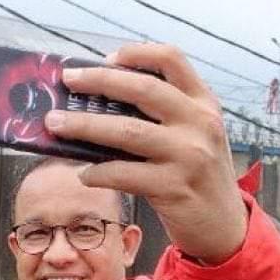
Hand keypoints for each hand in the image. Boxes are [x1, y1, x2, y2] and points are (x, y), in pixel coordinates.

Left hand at [45, 43, 246, 263]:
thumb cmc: (199, 176)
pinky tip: (83, 173)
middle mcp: (200, 123)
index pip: (172, 59)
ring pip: (126, 131)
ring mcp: (189, 155)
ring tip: (55, 123)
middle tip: (67, 80)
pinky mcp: (173, 187)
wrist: (224, 225)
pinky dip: (98, 172)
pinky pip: (124, 173)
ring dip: (84, 125)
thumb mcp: (196, 135)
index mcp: (204, 103)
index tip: (106, 58)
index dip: (136, 53)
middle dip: (98, 80)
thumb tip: (101, 100)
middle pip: (143, 89)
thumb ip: (165, 114)